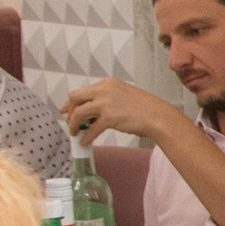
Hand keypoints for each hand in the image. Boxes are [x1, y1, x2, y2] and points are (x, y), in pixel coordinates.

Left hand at [61, 79, 178, 145]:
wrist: (157, 116)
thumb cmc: (143, 108)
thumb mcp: (122, 96)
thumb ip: (105, 100)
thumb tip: (90, 114)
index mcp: (107, 83)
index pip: (83, 91)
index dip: (73, 102)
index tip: (67, 110)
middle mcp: (104, 89)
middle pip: (76, 98)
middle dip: (70, 111)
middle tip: (69, 122)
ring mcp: (106, 103)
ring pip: (79, 113)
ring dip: (73, 124)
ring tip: (74, 133)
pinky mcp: (109, 117)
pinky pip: (91, 129)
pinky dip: (86, 137)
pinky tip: (85, 142)